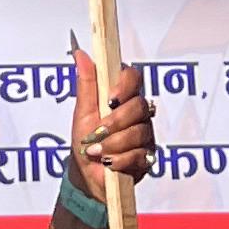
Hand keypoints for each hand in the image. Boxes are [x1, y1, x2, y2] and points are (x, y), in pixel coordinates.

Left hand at [70, 46, 152, 186]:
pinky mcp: (148, 157)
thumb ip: (86, 83)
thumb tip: (80, 53)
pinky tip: (109, 163)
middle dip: (115, 122)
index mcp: (122, 96)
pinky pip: (140, 155)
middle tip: (97, 133)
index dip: (125, 85)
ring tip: (97, 151)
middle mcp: (138, 113)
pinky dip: (120, 160)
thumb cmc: (85, 140)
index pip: (133, 77)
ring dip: (114, 144)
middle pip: (139, 106)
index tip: (110, 99)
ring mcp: (145, 134)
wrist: (86, 175)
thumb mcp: (82, 111)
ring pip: (139, 132)